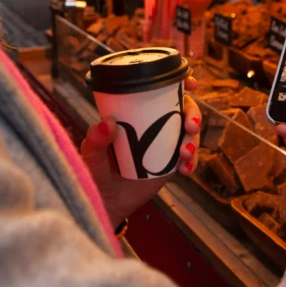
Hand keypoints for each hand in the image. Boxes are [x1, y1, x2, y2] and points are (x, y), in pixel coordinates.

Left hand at [82, 78, 201, 227]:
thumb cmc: (94, 173)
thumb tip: (108, 123)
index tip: (191, 85)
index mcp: (136, 113)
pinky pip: (189, 159)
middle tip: (190, 126)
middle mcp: (154, 124)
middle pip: (183, 109)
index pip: (160, 91)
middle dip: (193, 113)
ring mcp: (165, 144)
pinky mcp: (171, 164)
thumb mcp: (90, 155)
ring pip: (190, 133)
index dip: (180, 83)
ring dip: (194, 140)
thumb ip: (95, 141)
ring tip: (185, 153)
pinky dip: (193, 162)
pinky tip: (185, 170)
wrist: (105, 202)